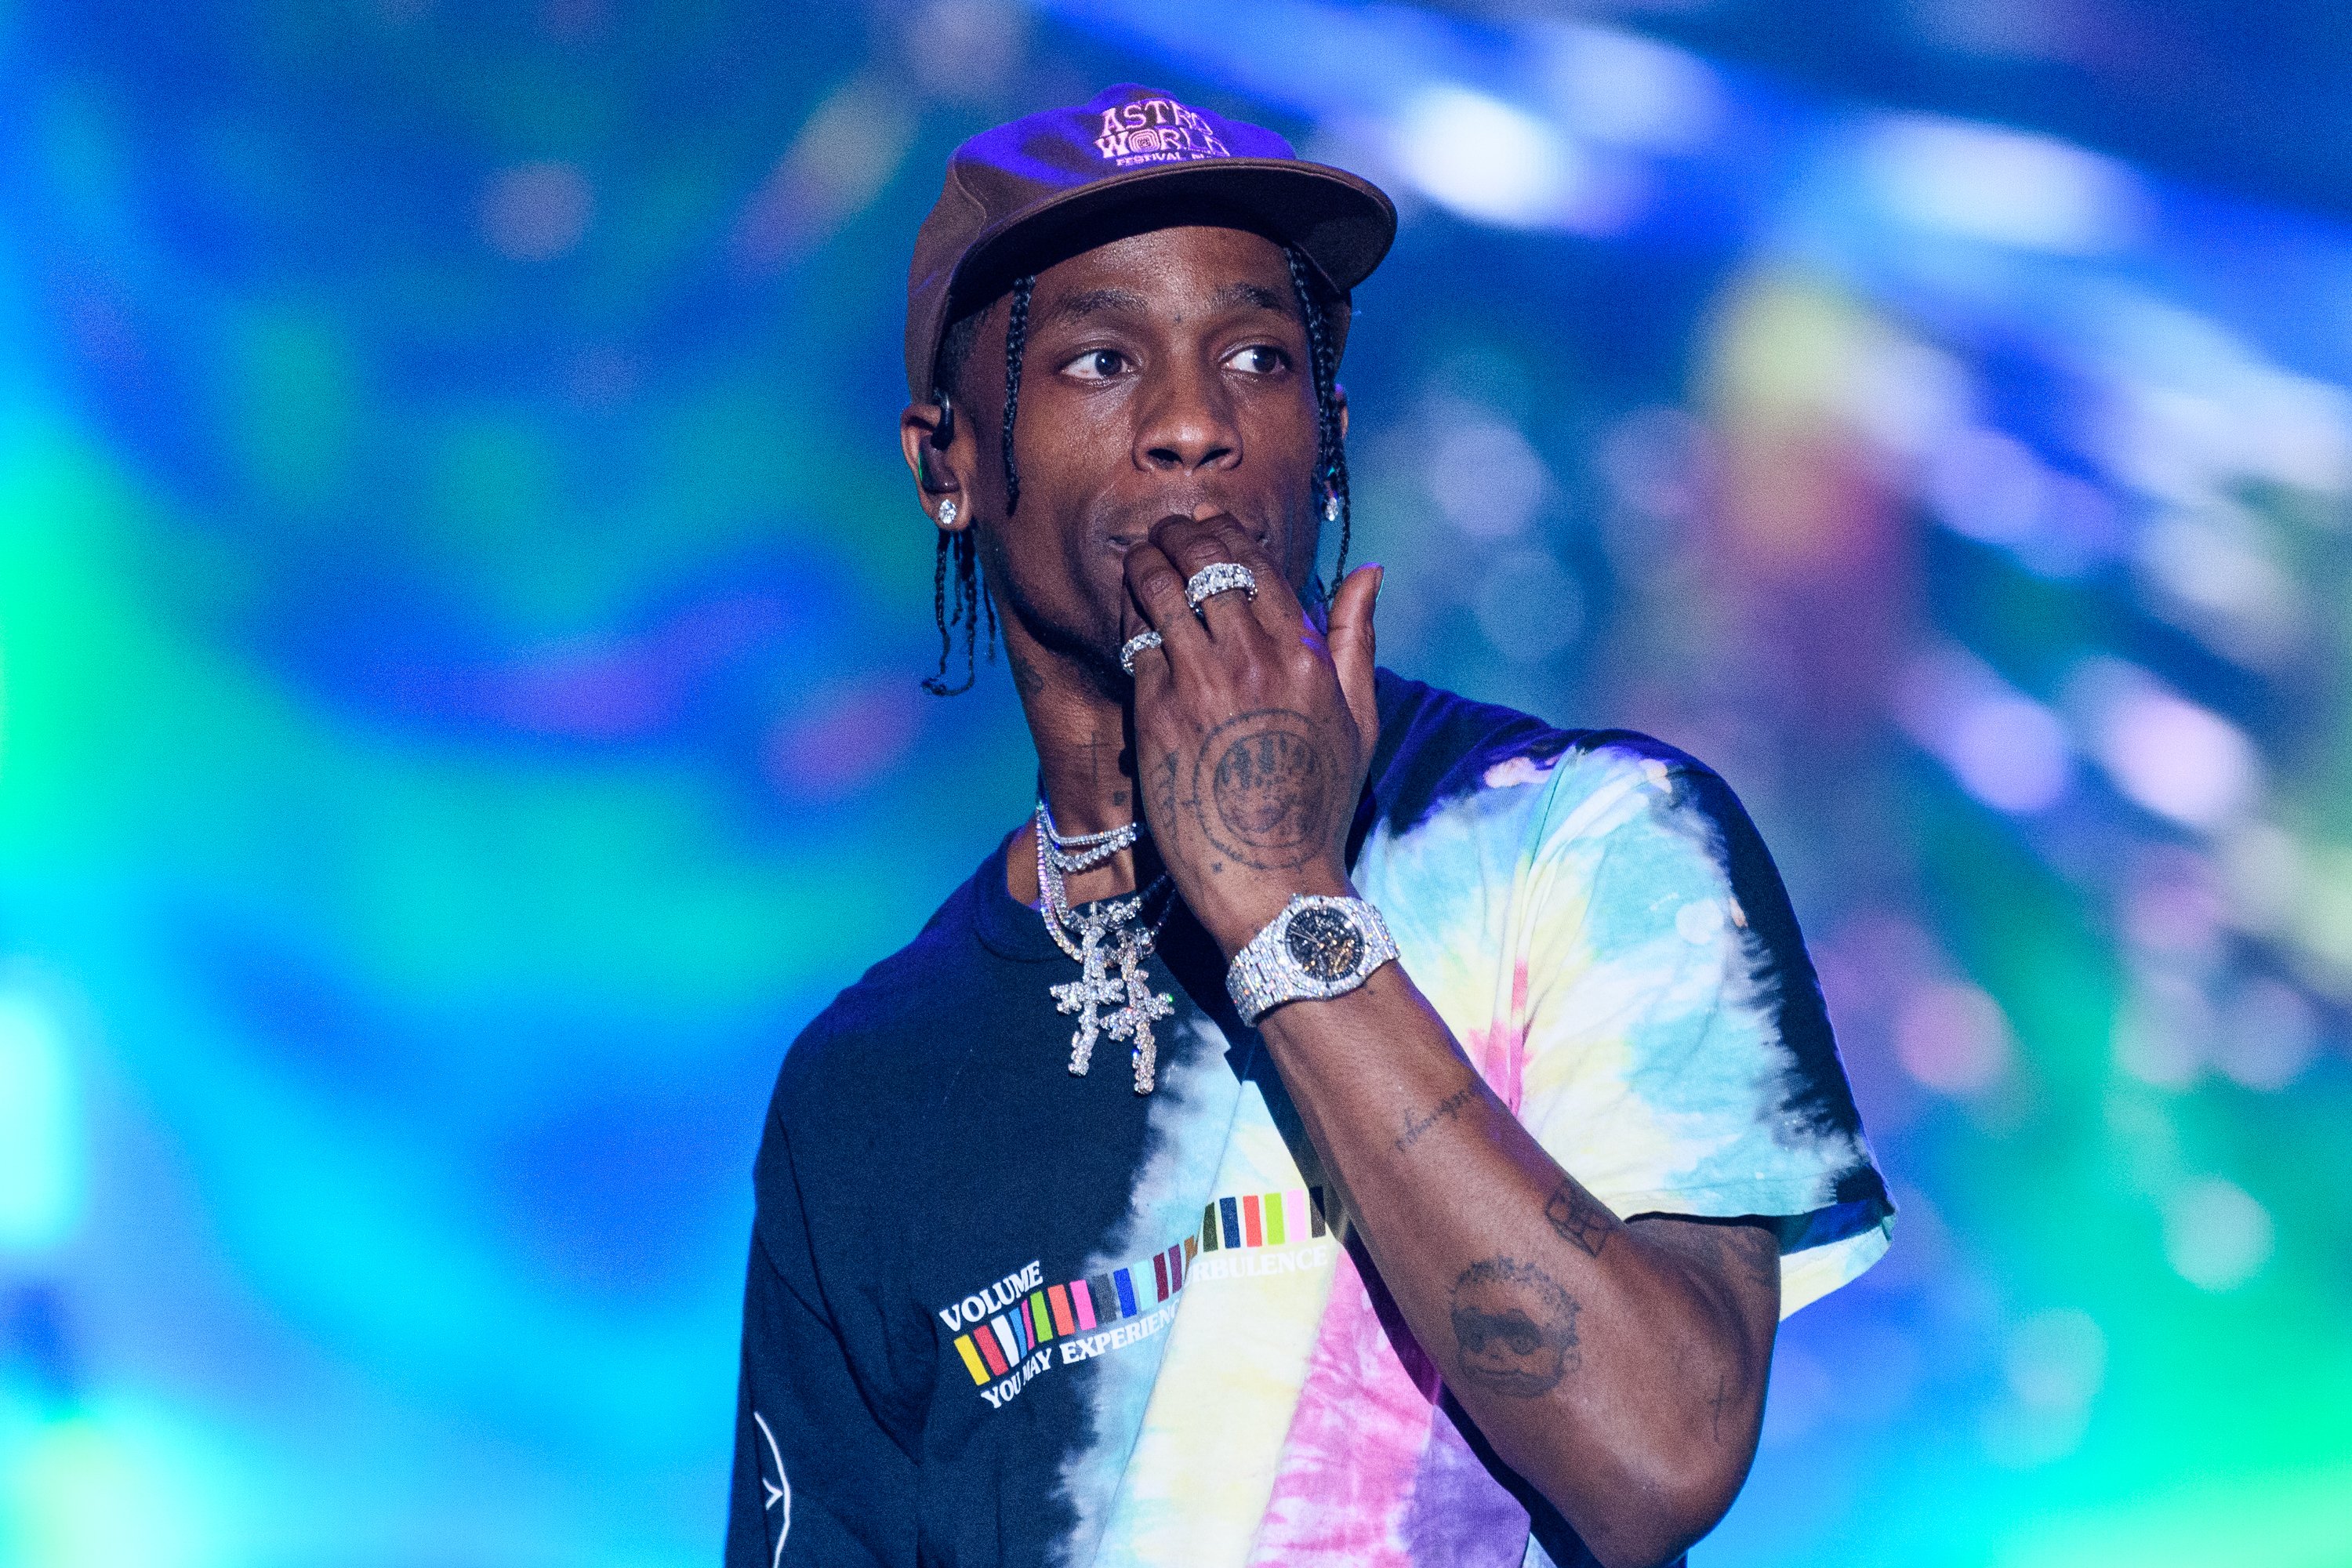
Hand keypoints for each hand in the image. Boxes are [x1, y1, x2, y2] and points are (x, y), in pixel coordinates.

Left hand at [1121, 512, 1381, 955]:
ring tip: (1140, 560)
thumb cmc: (1318, 804)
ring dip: (1145, 564)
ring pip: (1159, 590)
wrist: (1274, 881)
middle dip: (1178, 536)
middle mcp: (1252, 660)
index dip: (1224, 534)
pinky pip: (1134, 641)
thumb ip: (1355, 637)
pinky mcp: (1157, 714)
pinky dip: (1128, 618)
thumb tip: (1370, 569)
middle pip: (1204, 562)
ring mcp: (1201, 684)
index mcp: (1303, 656)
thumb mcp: (1357, 719)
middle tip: (1164, 535)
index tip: (1208, 530)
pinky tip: (1128, 616)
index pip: (1256, 562)